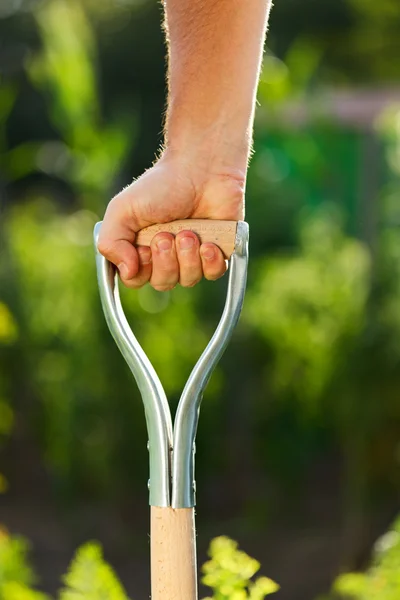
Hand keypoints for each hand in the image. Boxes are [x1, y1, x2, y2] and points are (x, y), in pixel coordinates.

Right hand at [97, 152, 244, 290]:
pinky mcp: (217, 253)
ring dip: (188, 256)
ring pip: (188, 279)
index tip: (145, 247)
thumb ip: (111, 243)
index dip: (141, 269)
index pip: (136, 279)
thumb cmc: (161, 186)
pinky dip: (211, 261)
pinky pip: (214, 274)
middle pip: (163, 282)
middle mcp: (166, 256)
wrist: (201, 168)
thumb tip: (127, 273)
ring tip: (190, 230)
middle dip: (166, 260)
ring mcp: (193, 256)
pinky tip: (210, 242)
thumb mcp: (122, 210)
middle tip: (168, 234)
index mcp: (141, 247)